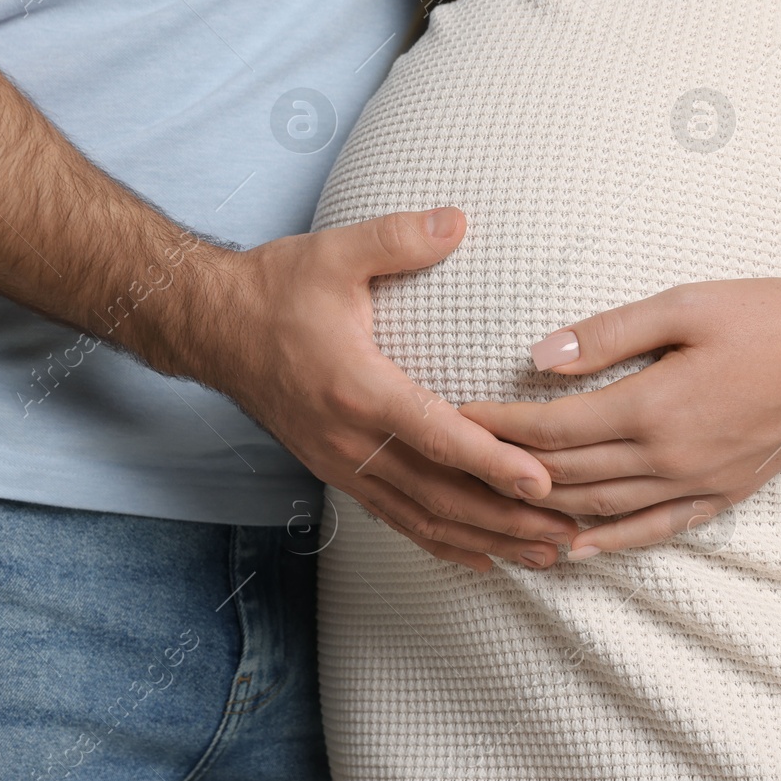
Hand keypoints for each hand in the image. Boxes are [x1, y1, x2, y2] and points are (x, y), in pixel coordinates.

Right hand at [200, 207, 575, 570]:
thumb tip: (458, 221)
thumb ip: (397, 238)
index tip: (542, 481)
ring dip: (486, 541)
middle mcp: (350, 439)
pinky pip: (397, 520)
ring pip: (423, 519)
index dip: (491, 461)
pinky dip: (444, 545)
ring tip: (544, 556)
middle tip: (567, 534)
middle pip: (440, 495)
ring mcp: (342, 464)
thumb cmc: (275, 289)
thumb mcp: (335, 252)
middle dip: (507, 519)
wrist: (212, 327)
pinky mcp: (338, 473)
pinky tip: (482, 558)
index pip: (436, 435)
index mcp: (357, 388)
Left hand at [460, 274, 780, 556]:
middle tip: (456, 463)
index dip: (496, 426)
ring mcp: (696, 485)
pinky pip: (653, 532)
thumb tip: (539, 356)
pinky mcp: (720, 497)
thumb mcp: (685, 305)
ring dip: (542, 510)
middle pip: (565, 475)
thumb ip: (608, 333)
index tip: (452, 415)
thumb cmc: (769, 317)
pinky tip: (575, 550)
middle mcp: (668, 458)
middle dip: (503, 470)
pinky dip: (609, 545)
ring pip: (599, 510)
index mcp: (653, 407)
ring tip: (494, 504)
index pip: (552, 429)